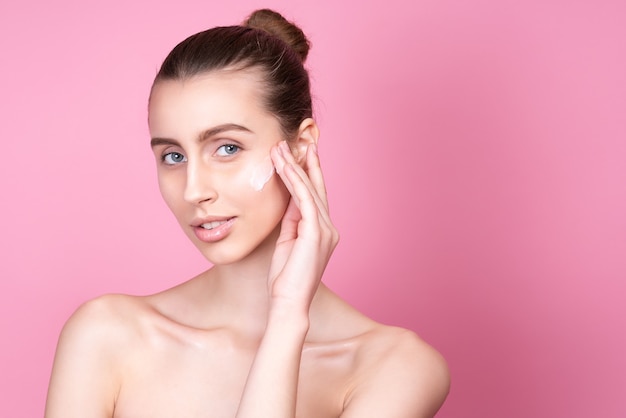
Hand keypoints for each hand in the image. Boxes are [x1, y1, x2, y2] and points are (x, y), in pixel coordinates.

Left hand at [267, 141, 338, 311]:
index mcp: (322, 231)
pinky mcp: (315, 232)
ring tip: (281, 149)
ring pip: (309, 190)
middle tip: (297, 141)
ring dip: (294, 167)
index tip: (300, 155)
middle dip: (306, 163)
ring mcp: (325, 230)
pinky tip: (285, 167)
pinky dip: (294, 181)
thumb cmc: (285, 279)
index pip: (315, 196)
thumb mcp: (287, 242)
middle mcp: (328, 228)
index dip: (308, 174)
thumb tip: (289, 201)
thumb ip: (291, 221)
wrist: (289, 302)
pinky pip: (304, 200)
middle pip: (316, 188)